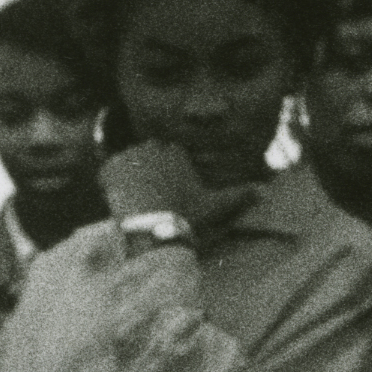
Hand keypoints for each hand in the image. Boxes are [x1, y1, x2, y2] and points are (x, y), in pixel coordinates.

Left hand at [100, 141, 256, 235]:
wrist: (155, 225)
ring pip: (127, 168)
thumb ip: (238, 195)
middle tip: (150, 203)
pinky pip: (108, 175)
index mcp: (176, 150)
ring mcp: (130, 154)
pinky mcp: (110, 167)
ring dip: (128, 182)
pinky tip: (120, 201)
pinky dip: (111, 186)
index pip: (166, 160)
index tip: (168, 198)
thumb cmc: (186, 214)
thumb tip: (264, 191)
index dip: (166, 180)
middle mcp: (153, 145)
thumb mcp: (214, 204)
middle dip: (147, 178)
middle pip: (146, 162)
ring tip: (135, 204)